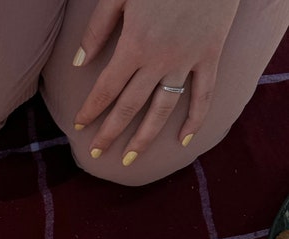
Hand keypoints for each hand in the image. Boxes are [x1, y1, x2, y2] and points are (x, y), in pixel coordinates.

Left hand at [73, 0, 239, 163]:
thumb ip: (97, 29)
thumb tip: (78, 64)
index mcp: (134, 45)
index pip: (106, 89)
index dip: (90, 110)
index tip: (78, 125)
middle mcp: (159, 60)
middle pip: (129, 107)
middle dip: (110, 133)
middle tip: (95, 153)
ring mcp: (187, 61)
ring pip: (162, 110)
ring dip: (144, 138)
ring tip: (129, 159)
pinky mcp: (210, 56)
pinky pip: (203, 95)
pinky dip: (195, 119)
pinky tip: (182, 140)